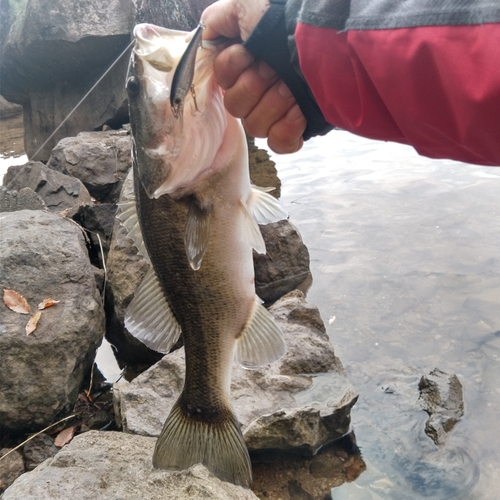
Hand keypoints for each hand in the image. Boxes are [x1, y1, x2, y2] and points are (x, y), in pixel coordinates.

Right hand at [201, 0, 306, 153]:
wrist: (338, 46)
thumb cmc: (292, 22)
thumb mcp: (250, 5)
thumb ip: (220, 18)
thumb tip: (206, 35)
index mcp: (249, 62)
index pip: (222, 80)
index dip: (232, 69)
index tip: (249, 54)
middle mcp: (261, 86)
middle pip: (235, 106)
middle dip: (255, 87)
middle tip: (275, 70)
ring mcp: (279, 110)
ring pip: (254, 126)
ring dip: (274, 105)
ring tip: (293, 89)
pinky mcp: (296, 128)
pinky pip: (277, 143)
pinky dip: (286, 130)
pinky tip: (299, 114)